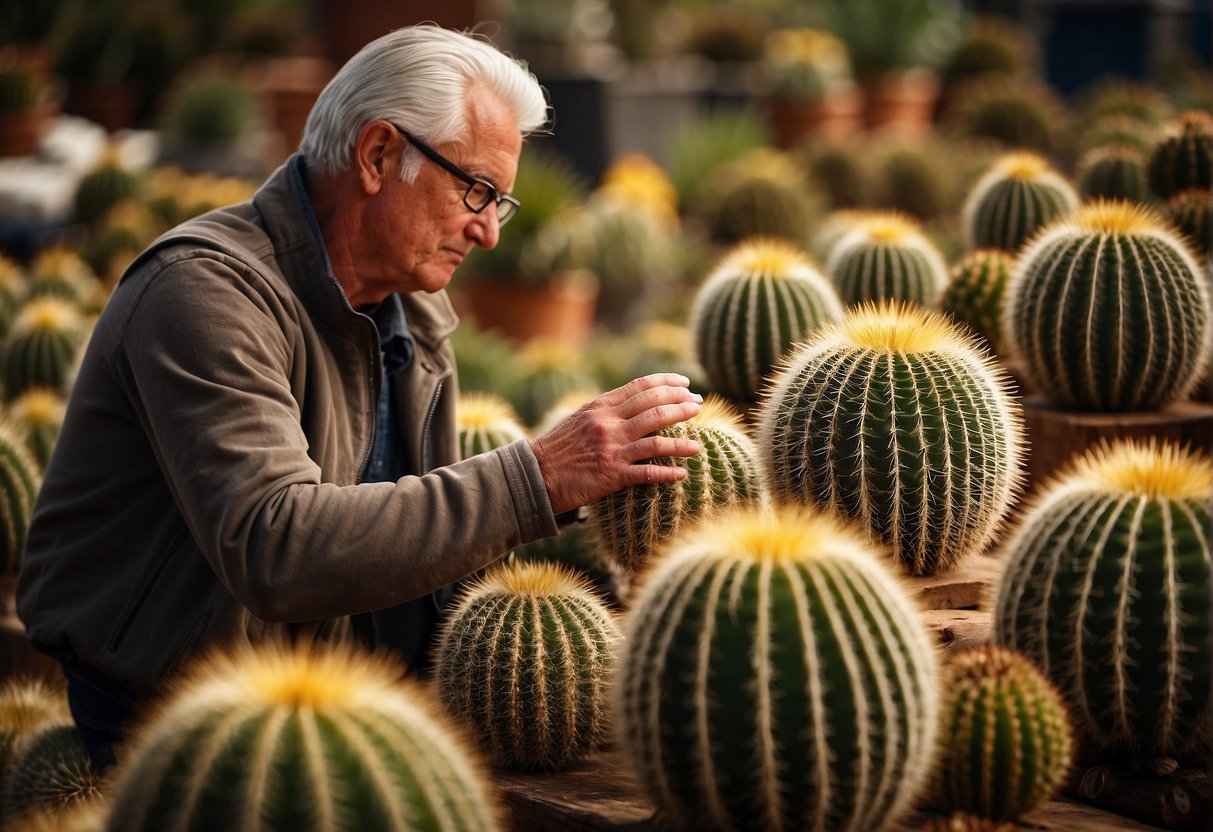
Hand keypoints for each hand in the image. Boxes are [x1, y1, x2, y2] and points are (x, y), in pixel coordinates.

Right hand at [529, 373, 702, 514]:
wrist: (536, 474)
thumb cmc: (559, 447)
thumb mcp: (580, 418)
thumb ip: (607, 409)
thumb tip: (635, 402)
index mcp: (601, 406)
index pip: (642, 387)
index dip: (668, 383)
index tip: (685, 383)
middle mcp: (608, 424)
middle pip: (654, 408)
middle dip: (681, 405)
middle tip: (698, 405)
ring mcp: (612, 449)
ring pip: (656, 440)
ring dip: (681, 441)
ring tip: (698, 443)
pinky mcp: (612, 475)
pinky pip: (647, 472)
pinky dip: (668, 473)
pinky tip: (683, 473)